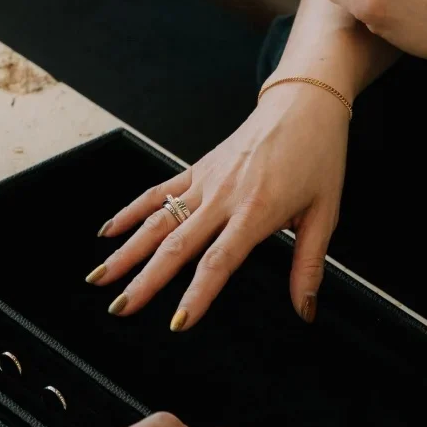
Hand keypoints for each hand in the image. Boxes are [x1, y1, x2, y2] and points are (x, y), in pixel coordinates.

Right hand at [89, 81, 349, 326]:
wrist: (303, 104)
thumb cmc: (318, 156)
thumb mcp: (326, 213)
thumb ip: (309, 264)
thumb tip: (304, 310)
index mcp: (256, 211)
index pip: (219, 261)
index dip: (197, 294)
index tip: (177, 322)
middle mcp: (223, 196)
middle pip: (176, 245)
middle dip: (144, 281)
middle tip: (119, 309)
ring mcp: (205, 180)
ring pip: (157, 220)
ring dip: (126, 250)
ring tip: (100, 277)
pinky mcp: (196, 168)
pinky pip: (157, 192)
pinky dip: (130, 211)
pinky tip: (108, 231)